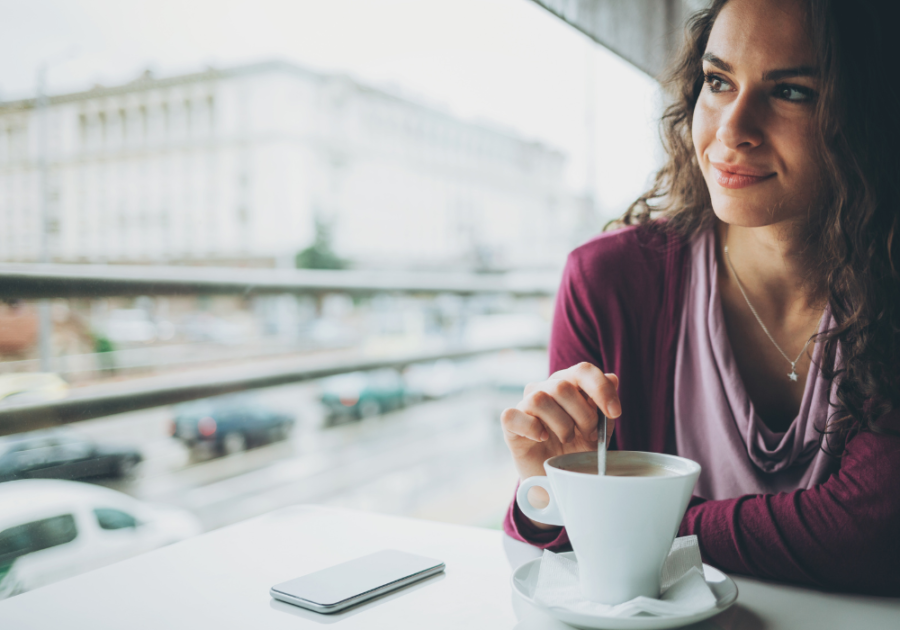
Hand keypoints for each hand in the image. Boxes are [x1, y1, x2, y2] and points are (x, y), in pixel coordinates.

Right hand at [501, 362, 620, 527]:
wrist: (557, 479)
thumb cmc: (577, 450)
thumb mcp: (599, 430)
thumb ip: (604, 405)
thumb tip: (612, 378)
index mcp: (568, 383)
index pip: (582, 370)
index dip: (601, 389)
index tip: (615, 413)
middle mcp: (545, 388)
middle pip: (562, 386)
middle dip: (583, 415)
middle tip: (590, 436)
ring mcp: (525, 405)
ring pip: (539, 399)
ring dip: (561, 424)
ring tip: (568, 440)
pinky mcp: (510, 425)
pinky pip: (512, 415)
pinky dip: (531, 428)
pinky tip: (543, 438)